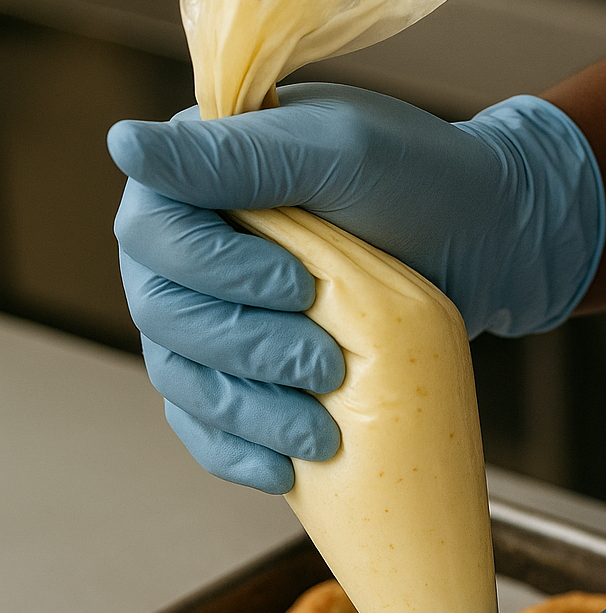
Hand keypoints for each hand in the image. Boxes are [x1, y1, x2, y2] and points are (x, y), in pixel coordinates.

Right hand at [107, 85, 603, 491]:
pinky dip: (238, 455)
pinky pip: (207, 430)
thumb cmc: (419, 181)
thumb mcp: (339, 153)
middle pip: (163, 316)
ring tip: (322, 431)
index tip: (302, 283)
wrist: (484, 243)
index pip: (153, 235)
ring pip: (182, 381)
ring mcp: (211, 321)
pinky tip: (283, 472)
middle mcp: (187, 252)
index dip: (216, 270)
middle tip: (328, 364)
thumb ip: (235, 158)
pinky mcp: (245, 381)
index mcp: (196, 180)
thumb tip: (115, 140)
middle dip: (246, 349)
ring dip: (247, 412)